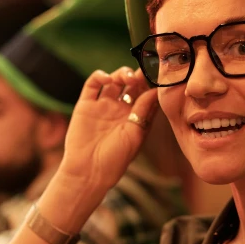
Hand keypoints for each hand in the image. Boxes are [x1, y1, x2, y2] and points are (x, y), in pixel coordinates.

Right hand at [58, 67, 158, 191]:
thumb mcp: (134, 134)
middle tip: (143, 72)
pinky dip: (100, 76)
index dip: (151, 84)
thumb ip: (143, 111)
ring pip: (114, 81)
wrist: (88, 172)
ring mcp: (102, 106)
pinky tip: (108, 78)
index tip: (158, 75)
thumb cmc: (115, 160)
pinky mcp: (85, 105)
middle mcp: (119, 110)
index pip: (146, 95)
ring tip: (128, 78)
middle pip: (131, 85)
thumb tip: (156, 89)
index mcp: (135, 118)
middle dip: (138, 76)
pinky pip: (92, 85)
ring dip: (122, 74)